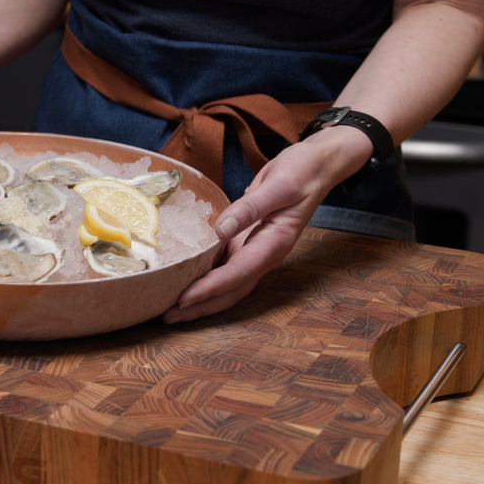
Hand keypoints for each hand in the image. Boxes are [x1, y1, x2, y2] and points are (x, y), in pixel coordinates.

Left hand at [162, 128, 370, 322]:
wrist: (315, 166)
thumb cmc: (301, 173)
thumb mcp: (279, 185)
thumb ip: (250, 208)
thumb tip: (221, 229)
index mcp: (273, 245)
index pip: (237, 275)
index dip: (209, 289)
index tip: (184, 299)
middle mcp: (263, 255)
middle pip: (230, 291)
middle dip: (201, 306)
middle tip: (168, 316)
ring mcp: (255, 250)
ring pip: (227, 284)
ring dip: (201, 298)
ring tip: (171, 308)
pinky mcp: (246, 241)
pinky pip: (224, 267)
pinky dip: (205, 277)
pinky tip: (184, 279)